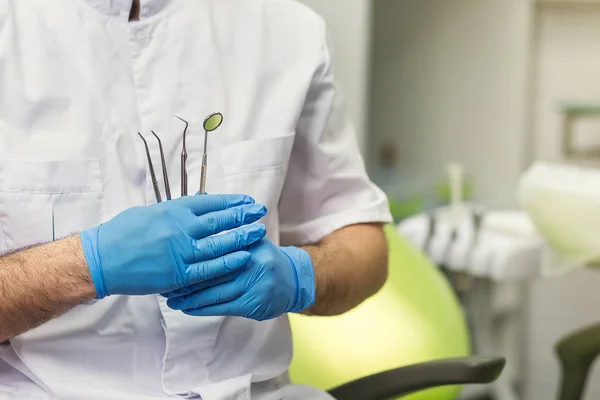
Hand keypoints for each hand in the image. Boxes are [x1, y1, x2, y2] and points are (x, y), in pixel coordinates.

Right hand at [79, 194, 266, 297]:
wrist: (102, 260)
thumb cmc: (121, 233)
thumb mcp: (150, 213)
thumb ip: (175, 212)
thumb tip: (195, 209)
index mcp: (173, 210)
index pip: (210, 202)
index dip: (231, 201)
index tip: (245, 200)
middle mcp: (180, 228)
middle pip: (220, 220)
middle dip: (242, 215)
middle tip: (259, 211)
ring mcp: (181, 252)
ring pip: (219, 244)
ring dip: (241, 237)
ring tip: (258, 231)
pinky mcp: (178, 274)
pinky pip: (209, 269)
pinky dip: (228, 263)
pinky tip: (243, 257)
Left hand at [163, 238, 315, 320]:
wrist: (294, 281)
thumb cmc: (265, 257)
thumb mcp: (253, 239)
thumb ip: (232, 230)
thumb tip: (203, 209)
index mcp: (249, 244)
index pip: (217, 249)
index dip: (192, 254)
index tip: (172, 258)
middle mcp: (252, 263)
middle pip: (212, 271)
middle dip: (185, 278)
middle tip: (164, 281)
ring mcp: (253, 285)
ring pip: (215, 292)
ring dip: (189, 297)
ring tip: (170, 298)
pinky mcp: (252, 304)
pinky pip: (222, 307)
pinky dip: (202, 309)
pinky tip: (187, 308)